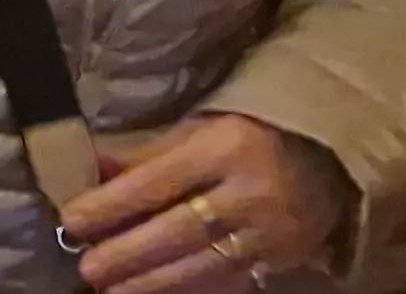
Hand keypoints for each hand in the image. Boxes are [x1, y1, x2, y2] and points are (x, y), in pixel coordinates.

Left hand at [63, 114, 350, 290]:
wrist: (332, 155)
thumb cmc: (252, 133)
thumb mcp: (201, 128)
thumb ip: (148, 153)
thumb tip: (93, 169)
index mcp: (224, 147)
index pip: (158, 181)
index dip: (113, 204)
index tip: (73, 220)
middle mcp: (249, 191)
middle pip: (179, 229)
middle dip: (129, 252)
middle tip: (89, 268)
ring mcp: (271, 230)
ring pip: (205, 263)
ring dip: (155, 281)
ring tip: (114, 290)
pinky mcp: (285, 258)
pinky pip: (233, 279)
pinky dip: (194, 289)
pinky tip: (161, 293)